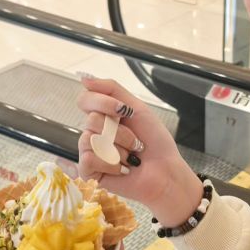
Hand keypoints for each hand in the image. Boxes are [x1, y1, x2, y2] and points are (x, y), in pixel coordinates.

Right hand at [77, 77, 203, 227]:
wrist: (166, 172)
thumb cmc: (155, 142)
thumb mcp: (137, 108)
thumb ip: (111, 90)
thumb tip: (84, 77)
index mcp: (104, 116)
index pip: (85, 100)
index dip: (102, 103)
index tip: (124, 111)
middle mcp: (94, 133)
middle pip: (91, 120)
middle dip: (120, 132)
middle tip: (135, 142)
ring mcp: (91, 152)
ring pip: (90, 140)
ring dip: (118, 149)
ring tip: (130, 157)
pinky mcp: (90, 172)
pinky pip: (88, 160)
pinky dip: (111, 164)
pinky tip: (123, 169)